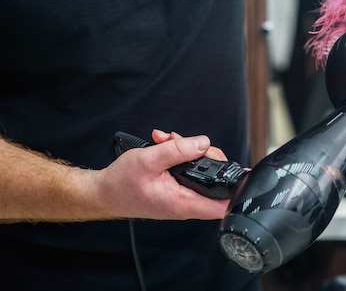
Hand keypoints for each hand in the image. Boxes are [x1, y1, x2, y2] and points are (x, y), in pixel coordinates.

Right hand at [95, 129, 228, 220]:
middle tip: (192, 144)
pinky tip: (165, 144)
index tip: (242, 175)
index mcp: (183, 202)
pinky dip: (179, 154)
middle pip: (214, 182)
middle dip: (207, 157)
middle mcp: (185, 202)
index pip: (222, 204)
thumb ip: (177, 150)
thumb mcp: (149, 160)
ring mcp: (181, 196)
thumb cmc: (120, 183)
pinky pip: (187, 170)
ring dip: (189, 152)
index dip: (236, 190)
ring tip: (170, 140)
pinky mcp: (176, 188)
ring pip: (200, 172)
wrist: (103, 192)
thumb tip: (202, 143)